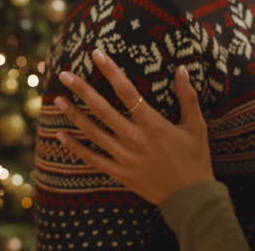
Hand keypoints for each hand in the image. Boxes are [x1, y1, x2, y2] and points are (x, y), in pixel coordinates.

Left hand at [53, 49, 214, 204]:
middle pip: (102, 109)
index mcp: (153, 124)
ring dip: (74, 115)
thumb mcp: (196, 126)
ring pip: (93, 132)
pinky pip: (92, 159)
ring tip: (58, 100)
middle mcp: (135, 138)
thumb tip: (182, 69)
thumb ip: (188, 97)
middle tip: (64, 75)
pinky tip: (60, 136)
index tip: (96, 54)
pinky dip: (75, 148)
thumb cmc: (195, 159)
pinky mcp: (119, 173)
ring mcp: (124, 157)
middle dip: (82, 90)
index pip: (127, 91)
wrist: (191, 198)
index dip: (111, 71)